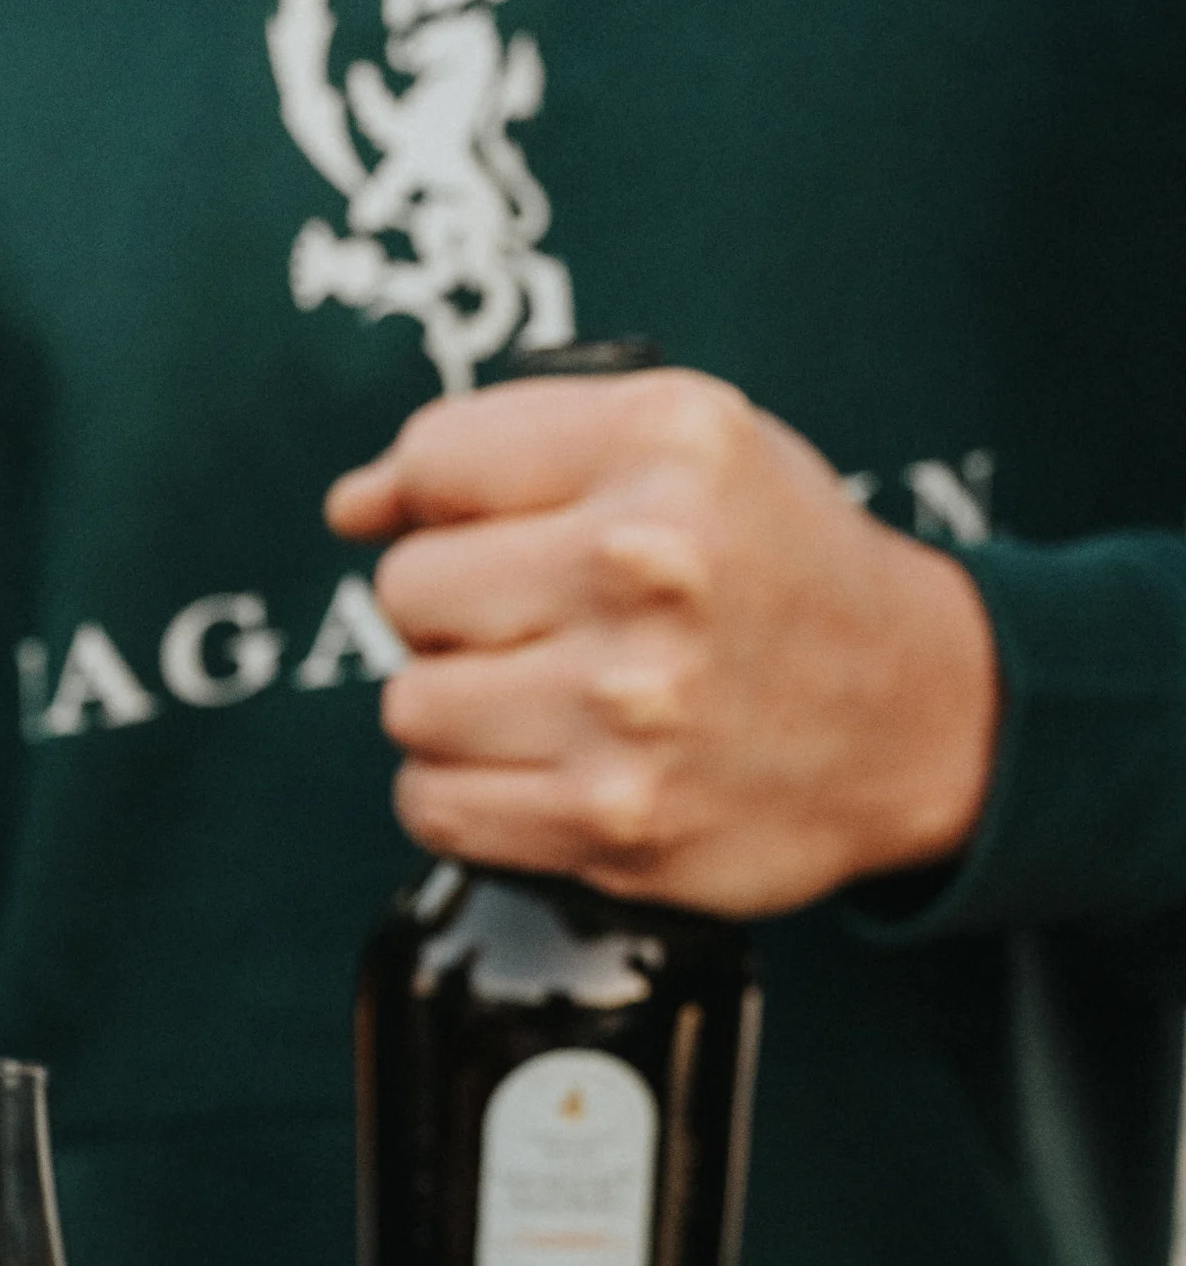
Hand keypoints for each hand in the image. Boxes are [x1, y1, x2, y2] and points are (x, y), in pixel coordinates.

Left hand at [328, 371, 999, 912]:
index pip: (434, 461)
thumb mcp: (685, 448)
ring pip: (411, 704)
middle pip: (409, 589)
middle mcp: (644, 564)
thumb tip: (354, 507)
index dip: (434, 501)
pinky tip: (537, 764)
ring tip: (545, 695)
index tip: (474, 528)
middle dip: (452, 609)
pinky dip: (464, 791)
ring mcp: (627, 704)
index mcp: (662, 444)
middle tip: (537, 622)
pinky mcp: (613, 821)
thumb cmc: (777, 571)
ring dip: (456, 707)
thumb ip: (513, 450)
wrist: (912, 714)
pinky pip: (435, 803)